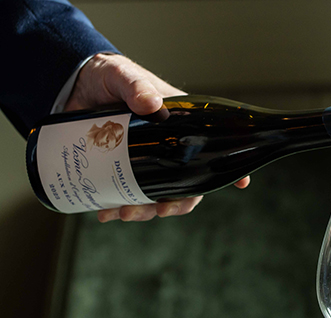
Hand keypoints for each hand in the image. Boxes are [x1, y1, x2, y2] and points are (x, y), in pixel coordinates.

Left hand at [64, 53, 249, 222]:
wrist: (72, 85)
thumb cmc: (107, 76)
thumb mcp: (123, 76)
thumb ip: (137, 86)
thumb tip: (150, 104)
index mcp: (179, 127)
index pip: (209, 151)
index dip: (227, 171)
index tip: (242, 183)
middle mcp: (167, 150)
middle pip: (184, 187)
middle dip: (174, 205)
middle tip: (159, 210)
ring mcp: (142, 163)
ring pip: (154, 197)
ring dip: (142, 211)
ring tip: (122, 213)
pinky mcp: (117, 170)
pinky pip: (124, 195)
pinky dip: (116, 208)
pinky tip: (104, 212)